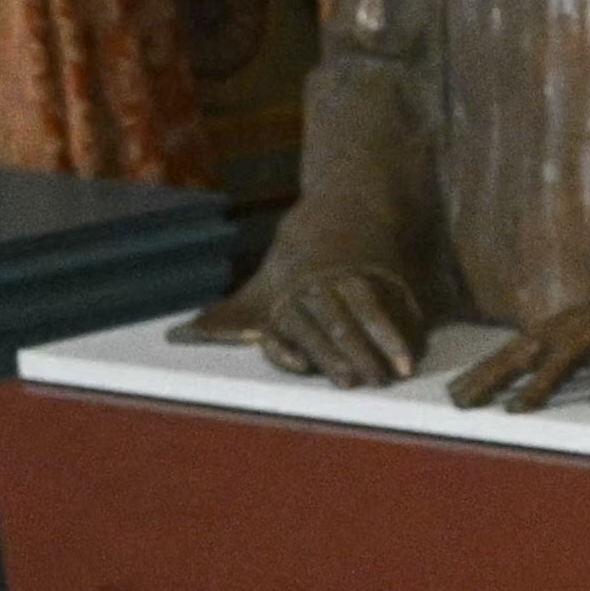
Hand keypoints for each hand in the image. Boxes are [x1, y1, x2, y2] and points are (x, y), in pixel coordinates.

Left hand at [178, 263, 431, 387]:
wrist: (343, 206)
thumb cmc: (298, 256)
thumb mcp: (264, 281)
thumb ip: (233, 316)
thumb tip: (182, 335)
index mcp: (280, 291)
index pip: (286, 325)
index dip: (294, 347)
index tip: (303, 366)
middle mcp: (309, 284)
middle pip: (325, 324)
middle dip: (341, 355)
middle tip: (358, 384)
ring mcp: (342, 276)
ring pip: (355, 315)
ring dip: (373, 348)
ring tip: (390, 376)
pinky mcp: (372, 270)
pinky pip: (384, 305)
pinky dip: (395, 332)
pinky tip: (407, 356)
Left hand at [447, 294, 589, 409]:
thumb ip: (568, 364)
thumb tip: (521, 390)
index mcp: (569, 323)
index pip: (517, 349)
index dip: (484, 372)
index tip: (454, 397)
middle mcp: (584, 317)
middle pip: (531, 348)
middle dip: (494, 375)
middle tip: (464, 402)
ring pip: (571, 352)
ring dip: (543, 381)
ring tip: (519, 409)